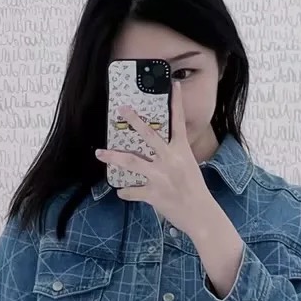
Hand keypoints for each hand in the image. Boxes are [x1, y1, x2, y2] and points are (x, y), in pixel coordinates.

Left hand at [95, 82, 208, 234]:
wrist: (201, 215)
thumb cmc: (196, 190)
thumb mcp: (189, 166)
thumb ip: (174, 156)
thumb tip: (161, 149)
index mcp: (182, 151)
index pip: (179, 122)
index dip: (177, 102)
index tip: (174, 84)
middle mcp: (171, 160)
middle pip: (149, 135)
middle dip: (134, 121)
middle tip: (122, 109)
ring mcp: (161, 176)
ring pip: (132, 161)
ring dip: (113, 156)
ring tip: (100, 152)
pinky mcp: (153, 194)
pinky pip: (132, 191)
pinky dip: (126, 192)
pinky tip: (121, 191)